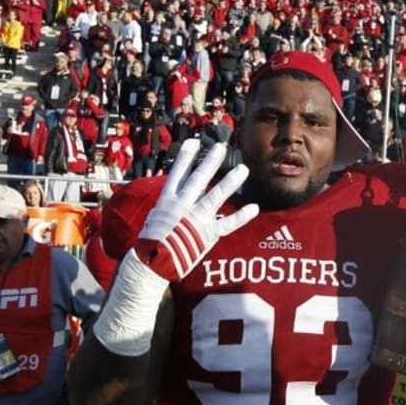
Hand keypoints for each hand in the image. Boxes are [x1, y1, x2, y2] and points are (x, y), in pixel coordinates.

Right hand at [135, 139, 258, 280]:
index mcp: (168, 200)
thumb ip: (168, 205)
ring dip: (230, 181)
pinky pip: (227, 224)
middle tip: (221, 147)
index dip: (185, 157)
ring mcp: (196, 218)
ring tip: (243, 169)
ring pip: (216, 196)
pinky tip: (254, 208)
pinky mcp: (206, 234)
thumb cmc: (152, 241)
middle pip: (199, 178)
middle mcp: (183, 205)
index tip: (193, 142)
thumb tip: (174, 194)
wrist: (152, 262)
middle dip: (211, 162)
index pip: (177, 173)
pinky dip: (241, 216)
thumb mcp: (155, 217)